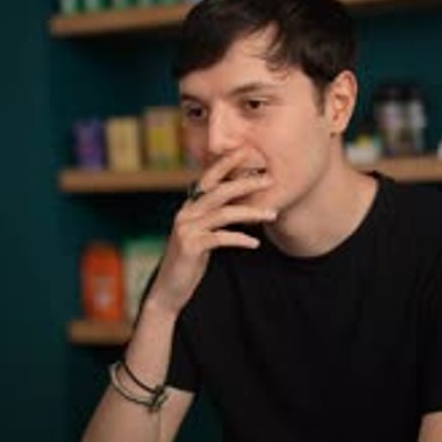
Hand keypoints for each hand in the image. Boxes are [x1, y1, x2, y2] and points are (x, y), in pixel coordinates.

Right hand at [148, 148, 275, 316]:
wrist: (169, 290)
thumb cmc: (189, 262)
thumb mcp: (201, 234)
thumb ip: (213, 218)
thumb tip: (238, 204)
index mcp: (190, 207)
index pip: (209, 178)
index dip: (227, 163)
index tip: (248, 151)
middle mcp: (186, 213)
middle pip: (220, 191)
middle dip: (247, 183)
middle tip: (270, 180)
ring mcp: (186, 229)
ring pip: (224, 213)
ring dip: (251, 213)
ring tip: (272, 215)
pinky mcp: (190, 246)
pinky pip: (221, 238)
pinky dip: (240, 239)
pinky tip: (255, 243)